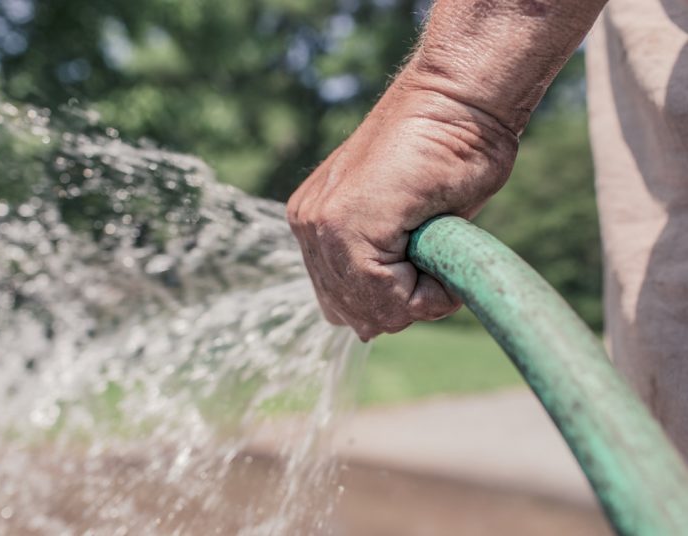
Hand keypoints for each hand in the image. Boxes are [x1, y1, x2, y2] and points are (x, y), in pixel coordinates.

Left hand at [286, 63, 517, 340]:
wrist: (460, 100)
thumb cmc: (448, 154)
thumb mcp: (409, 226)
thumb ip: (381, 269)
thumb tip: (365, 330)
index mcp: (317, 224)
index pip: (344, 304)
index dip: (396, 301)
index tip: (428, 262)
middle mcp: (309, 226)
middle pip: (353, 314)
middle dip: (403, 304)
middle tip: (435, 258)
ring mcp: (320, 224)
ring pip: (370, 311)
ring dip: (417, 297)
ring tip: (438, 249)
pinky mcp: (343, 223)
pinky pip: (386, 297)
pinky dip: (427, 292)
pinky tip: (440, 250)